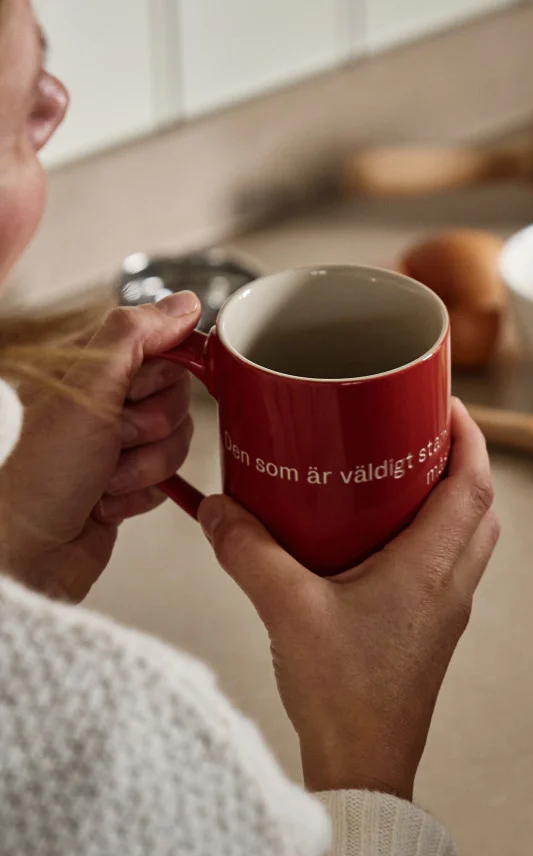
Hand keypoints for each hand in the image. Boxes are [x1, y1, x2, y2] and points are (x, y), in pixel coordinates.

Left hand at [0, 293, 197, 599]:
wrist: (28, 552)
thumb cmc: (37, 474)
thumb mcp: (87, 388)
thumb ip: (135, 335)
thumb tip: (182, 303)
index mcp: (85, 363)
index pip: (159, 344)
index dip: (161, 373)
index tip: (139, 391)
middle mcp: (98, 397)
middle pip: (175, 396)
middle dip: (149, 427)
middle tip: (110, 439)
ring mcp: (111, 440)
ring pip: (175, 440)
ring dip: (144, 466)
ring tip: (102, 476)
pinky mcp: (125, 479)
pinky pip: (168, 478)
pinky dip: (142, 493)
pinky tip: (106, 499)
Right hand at [198, 400, 498, 797]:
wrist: (362, 770)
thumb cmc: (345, 698)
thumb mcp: (287, 610)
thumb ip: (249, 551)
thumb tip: (217, 508)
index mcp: (434, 568)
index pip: (476, 483)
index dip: (468, 435)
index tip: (444, 401)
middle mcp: (451, 586)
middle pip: (477, 506)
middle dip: (455, 460)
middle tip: (413, 430)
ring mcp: (442, 613)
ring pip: (463, 539)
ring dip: (440, 501)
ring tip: (390, 474)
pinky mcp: (424, 635)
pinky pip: (438, 569)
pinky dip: (419, 538)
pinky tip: (366, 537)